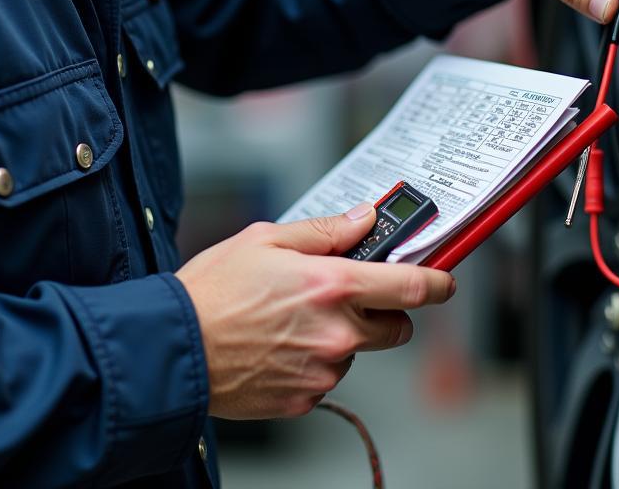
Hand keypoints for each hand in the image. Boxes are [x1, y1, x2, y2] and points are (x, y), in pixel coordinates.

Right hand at [175, 204, 455, 418]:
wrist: (174, 349)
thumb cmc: (213, 290)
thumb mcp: (267, 238)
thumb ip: (326, 231)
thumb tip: (364, 220)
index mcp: (332, 286)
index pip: (410, 288)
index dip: (436, 283)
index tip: (444, 281)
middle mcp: (336, 333)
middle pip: (395, 327)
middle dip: (383, 311)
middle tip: (347, 296)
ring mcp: (323, 371)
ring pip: (357, 351)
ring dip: (340, 336)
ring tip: (290, 320)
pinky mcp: (306, 398)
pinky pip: (327, 376)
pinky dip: (313, 361)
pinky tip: (278, 345)